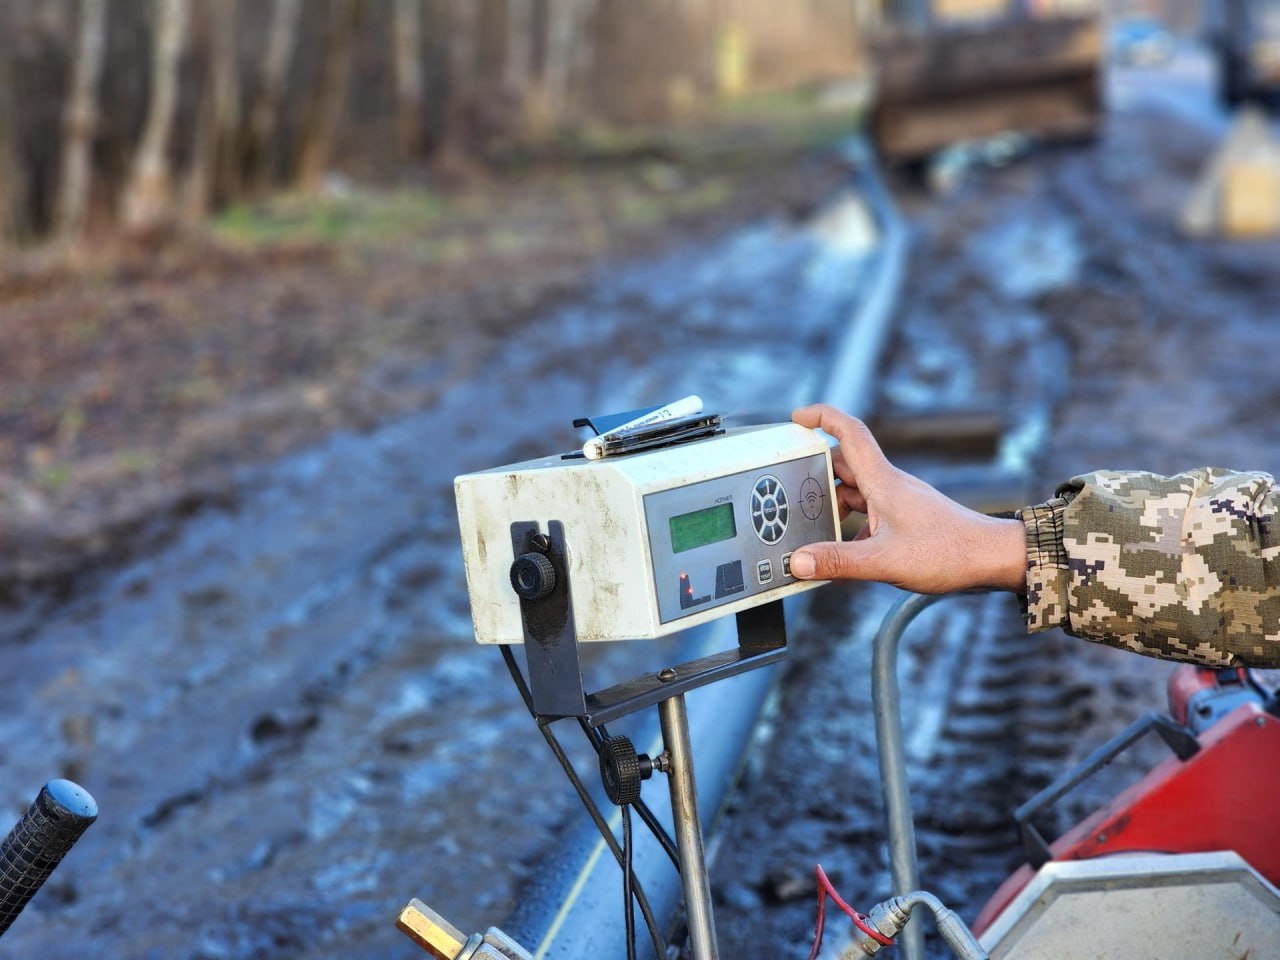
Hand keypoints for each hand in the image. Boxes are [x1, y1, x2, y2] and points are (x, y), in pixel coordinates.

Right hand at [788, 404, 1025, 593]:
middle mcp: (890, 485)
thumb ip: (839, 561)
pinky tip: (845, 556)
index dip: (822, 417)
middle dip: (815, 474)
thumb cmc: (948, 553)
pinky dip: (852, 528)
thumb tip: (798, 562)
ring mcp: (899, 501)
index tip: (797, 416)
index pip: (849, 433)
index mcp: (883, 481)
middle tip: (789, 488)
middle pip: (844, 465)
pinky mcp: (907, 519)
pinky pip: (870, 514)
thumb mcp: (885, 560)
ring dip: (833, 505)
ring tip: (810, 527)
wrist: (993, 559)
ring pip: (856, 492)